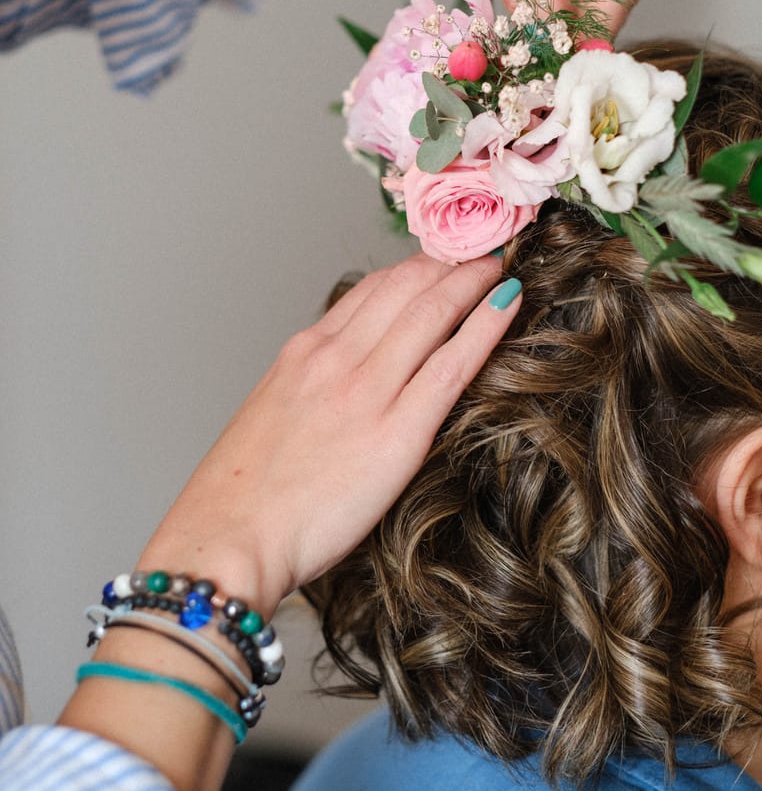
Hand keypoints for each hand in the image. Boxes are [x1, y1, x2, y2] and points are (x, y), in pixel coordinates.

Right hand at [139, 253, 519, 615]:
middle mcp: (334, 359)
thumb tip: (337, 390)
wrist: (226, 540)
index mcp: (302, 354)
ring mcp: (366, 391)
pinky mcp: (396, 433)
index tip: (437, 262)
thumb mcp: (269, 419)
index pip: (368, 291)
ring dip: (470, 280)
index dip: (411, 270)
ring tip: (497, 266)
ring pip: (430, 313)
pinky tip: (507, 304)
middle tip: (477, 251)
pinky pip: (451, 365)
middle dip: (446, 263)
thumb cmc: (241, 496)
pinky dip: (484, 326)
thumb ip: (308, 390)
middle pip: (403, 288)